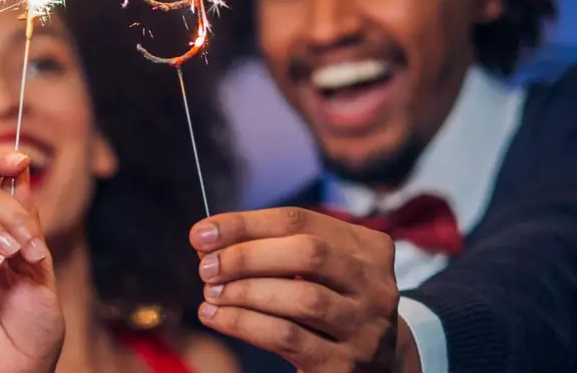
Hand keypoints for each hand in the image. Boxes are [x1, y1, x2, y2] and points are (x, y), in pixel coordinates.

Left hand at [190, 207, 401, 372]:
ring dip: (244, 292)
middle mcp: (374, 284)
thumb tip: (209, 241)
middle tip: (206, 266)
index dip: (244, 223)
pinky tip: (217, 316)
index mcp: (366, 247)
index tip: (202, 232)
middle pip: (307, 254)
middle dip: (246, 256)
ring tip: (210, 292)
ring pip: (301, 297)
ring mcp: (365, 326)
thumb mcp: (317, 270)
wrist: (376, 365)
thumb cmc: (330, 303)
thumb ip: (273, 249)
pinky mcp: (345, 364)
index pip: (298, 221)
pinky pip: (288, 336)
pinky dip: (244, 323)